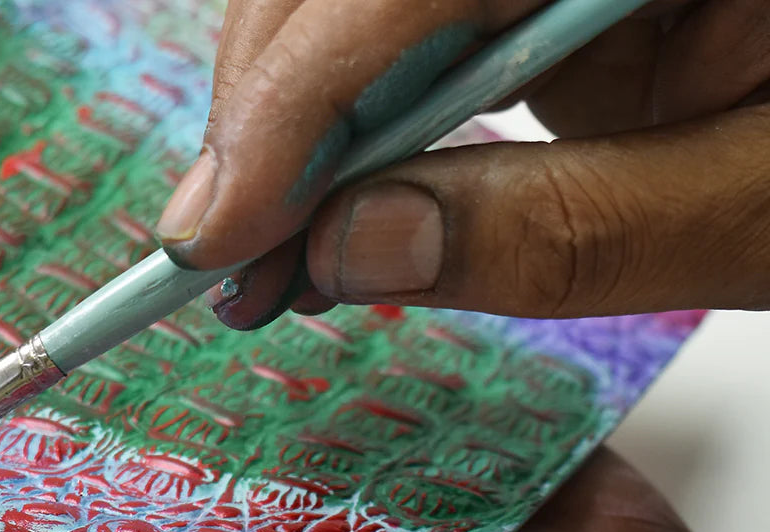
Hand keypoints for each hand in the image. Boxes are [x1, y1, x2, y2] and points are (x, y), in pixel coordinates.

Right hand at [157, 0, 769, 328]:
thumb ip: (568, 231)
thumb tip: (356, 252)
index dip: (295, 91)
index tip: (220, 226)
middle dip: (272, 100)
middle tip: (225, 246)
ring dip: (293, 104)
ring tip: (268, 234)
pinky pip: (403, 15)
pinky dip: (349, 103)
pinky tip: (327, 187)